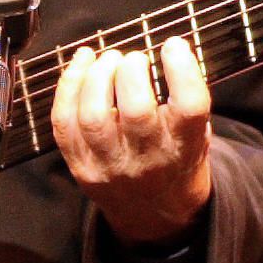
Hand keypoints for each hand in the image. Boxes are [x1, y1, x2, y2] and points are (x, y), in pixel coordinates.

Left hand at [50, 39, 211, 244]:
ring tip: (108, 59)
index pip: (189, 107)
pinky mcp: (81, 167)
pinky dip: (68, 87)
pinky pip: (64, 123)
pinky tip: (81, 65)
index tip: (173, 45)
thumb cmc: (176, 160)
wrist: (154, 216)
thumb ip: (186, 99)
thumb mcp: (198, 134)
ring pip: (94, 116)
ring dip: (97, 76)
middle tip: (134, 58)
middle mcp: (149, 160)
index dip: (182, 69)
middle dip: (131, 71)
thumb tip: (169, 50)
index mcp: (186, 148)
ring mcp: (110, 166)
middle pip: (136, 110)